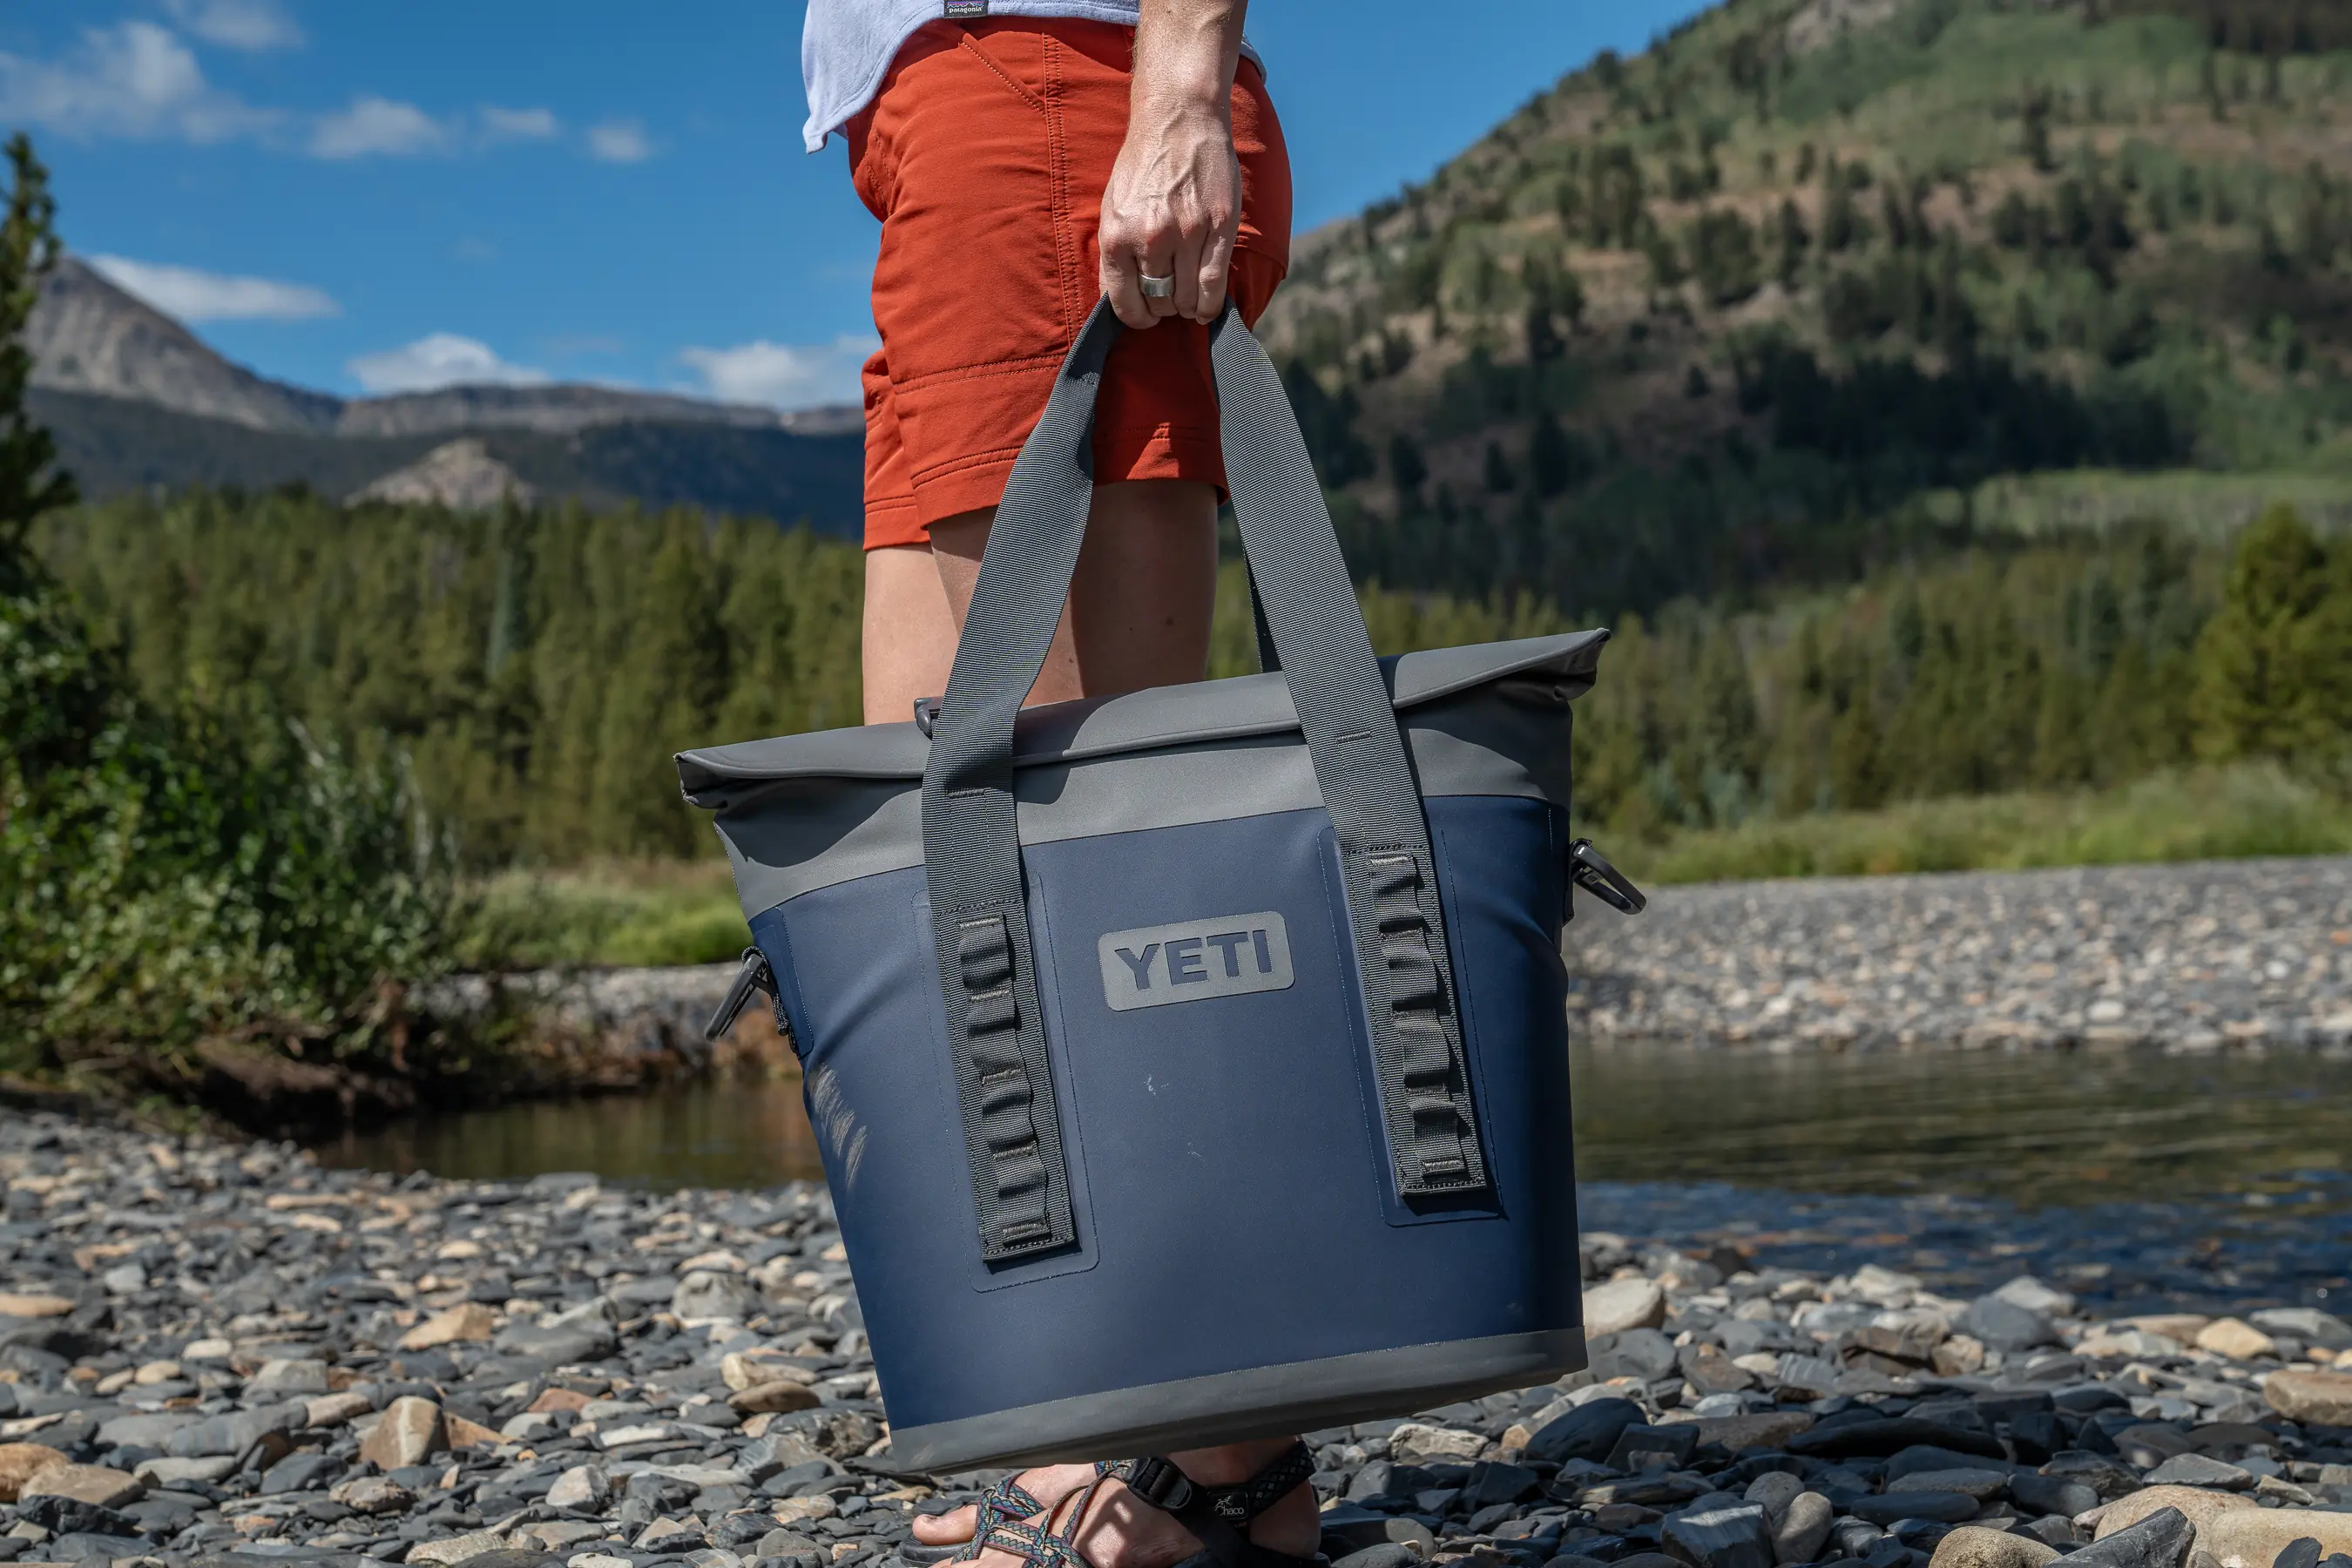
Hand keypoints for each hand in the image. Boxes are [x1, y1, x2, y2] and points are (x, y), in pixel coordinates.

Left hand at [1098, 84, 1240, 327]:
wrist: (1178, 120)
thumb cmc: (1143, 164)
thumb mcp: (1113, 206)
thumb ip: (1115, 251)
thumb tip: (1119, 296)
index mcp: (1117, 235)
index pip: (1124, 303)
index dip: (1137, 317)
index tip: (1145, 316)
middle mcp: (1150, 238)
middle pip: (1159, 303)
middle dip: (1164, 308)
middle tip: (1170, 297)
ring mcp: (1187, 233)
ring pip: (1187, 299)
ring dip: (1188, 307)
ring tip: (1189, 300)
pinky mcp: (1218, 227)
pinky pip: (1214, 284)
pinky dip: (1211, 305)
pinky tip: (1207, 306)